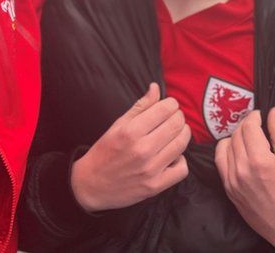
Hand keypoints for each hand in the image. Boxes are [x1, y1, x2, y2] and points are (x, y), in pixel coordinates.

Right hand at [71, 83, 190, 211]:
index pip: (165, 109)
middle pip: (176, 125)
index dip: (171, 104)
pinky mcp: (155, 186)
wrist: (91, 186)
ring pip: (181, 144)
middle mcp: (142, 150)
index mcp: (130, 131)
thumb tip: (156, 87)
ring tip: (175, 133)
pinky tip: (172, 156)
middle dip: (179, 117)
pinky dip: (181, 160)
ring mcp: (150, 169)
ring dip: (183, 134)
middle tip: (174, 118)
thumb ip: (140, 106)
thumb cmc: (104, 152)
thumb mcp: (117, 125)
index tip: (169, 106)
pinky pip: (182, 169)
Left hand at [215, 109, 274, 252]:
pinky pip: (219, 161)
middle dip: (247, 124)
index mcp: (259, 160)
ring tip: (249, 137)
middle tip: (258, 124)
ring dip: (236, 136)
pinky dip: (226, 150)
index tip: (262, 115)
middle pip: (237, 134)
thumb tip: (273, 111)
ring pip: (226, 145)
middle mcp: (241, 169)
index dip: (255, 116)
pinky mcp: (228, 189)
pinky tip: (237, 149)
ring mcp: (232, 180)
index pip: (249, 126)